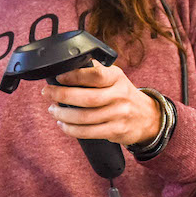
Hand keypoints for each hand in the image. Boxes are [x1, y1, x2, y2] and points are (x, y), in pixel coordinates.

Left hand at [44, 62, 160, 146]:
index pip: (96, 75)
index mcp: (117, 78)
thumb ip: (95, 70)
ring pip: (85, 117)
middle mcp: (120, 95)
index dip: (74, 76)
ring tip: (53, 110)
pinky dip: (71, 129)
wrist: (148, 117)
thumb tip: (69, 63)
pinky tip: (63, 124)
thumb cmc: (123, 94)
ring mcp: (119, 115)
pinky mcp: (116, 131)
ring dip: (63, 114)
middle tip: (47, 94)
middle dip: (62, 96)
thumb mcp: (115, 77)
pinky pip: (89, 132)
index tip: (58, 77)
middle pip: (87, 98)